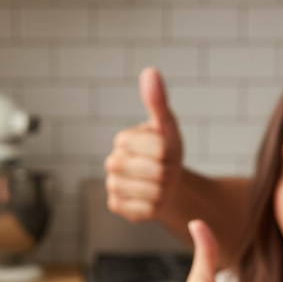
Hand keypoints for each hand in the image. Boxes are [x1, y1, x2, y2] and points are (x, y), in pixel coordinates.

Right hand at [104, 68, 184, 223]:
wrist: (165, 185)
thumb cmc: (166, 154)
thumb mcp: (167, 127)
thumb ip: (158, 102)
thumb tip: (150, 71)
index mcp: (124, 140)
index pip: (158, 149)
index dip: (170, 154)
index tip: (166, 153)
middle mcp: (112, 162)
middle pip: (155, 172)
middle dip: (167, 173)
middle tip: (164, 170)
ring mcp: (112, 185)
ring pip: (150, 192)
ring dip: (162, 191)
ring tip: (159, 185)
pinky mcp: (116, 206)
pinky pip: (143, 210)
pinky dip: (153, 207)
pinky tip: (151, 199)